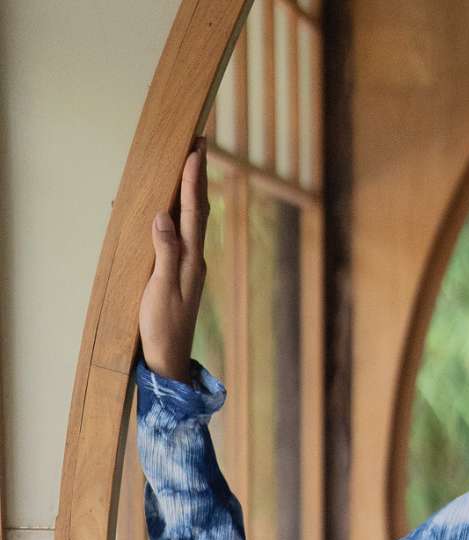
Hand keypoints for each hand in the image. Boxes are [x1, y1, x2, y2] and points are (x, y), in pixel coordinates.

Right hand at [138, 136, 208, 384]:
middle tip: (199, 143)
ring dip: (190, 191)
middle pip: (197, 209)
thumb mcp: (161, 288)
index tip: (196, 148)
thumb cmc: (162, 326)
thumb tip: (164, 215)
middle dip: (197, 176)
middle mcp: (193, 258)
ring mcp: (188, 266)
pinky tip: (171, 207)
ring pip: (191, 220)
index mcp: (191, 259)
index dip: (194, 179)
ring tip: (189, 164)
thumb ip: (164, 251)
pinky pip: (180, 234)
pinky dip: (178, 213)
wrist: (167, 359)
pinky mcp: (179, 273)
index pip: (194, 211)